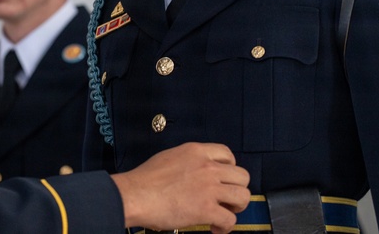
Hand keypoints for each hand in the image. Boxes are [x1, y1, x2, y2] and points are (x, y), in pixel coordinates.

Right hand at [110, 142, 249, 233]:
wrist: (135, 195)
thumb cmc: (145, 179)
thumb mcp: (170, 157)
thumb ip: (189, 162)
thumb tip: (194, 173)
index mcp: (197, 152)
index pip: (228, 154)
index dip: (229, 169)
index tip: (223, 180)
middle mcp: (207, 167)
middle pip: (242, 176)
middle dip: (236, 189)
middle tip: (225, 199)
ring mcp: (209, 188)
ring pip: (243, 196)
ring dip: (236, 207)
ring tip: (224, 213)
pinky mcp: (206, 209)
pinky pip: (230, 220)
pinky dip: (225, 227)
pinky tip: (214, 228)